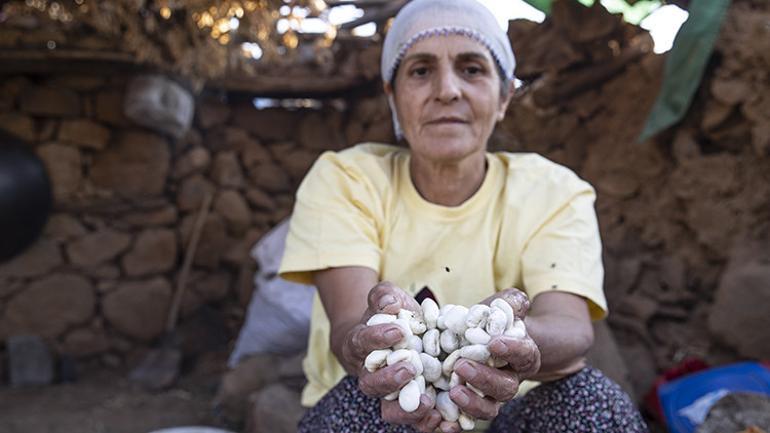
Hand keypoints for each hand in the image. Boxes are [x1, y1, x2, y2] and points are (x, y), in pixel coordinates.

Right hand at [342, 281, 443, 431]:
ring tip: (427, 403)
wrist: (393, 338)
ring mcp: (390, 394)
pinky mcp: (410, 405)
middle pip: (371, 384)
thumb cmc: (389, 316)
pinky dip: (428, 424)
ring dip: (407, 410)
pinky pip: (415, 422)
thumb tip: (390, 303)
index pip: (362, 343)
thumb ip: (384, 296)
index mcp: (360, 345)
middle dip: (389, 379)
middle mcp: (370, 374)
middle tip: (409, 369)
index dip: (377, 338)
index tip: (398, 331)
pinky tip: (445, 420)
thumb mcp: (386, 298)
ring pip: (389, 410)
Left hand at [446, 289, 540, 425]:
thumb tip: (516, 302)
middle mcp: (510, 381)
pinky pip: (465, 420)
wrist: (481, 342)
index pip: (523, 354)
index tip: (494, 343)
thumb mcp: (502, 307)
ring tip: (453, 390)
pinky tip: (441, 421)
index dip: (512, 350)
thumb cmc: (493, 322)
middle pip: (505, 387)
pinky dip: (455, 423)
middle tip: (462, 366)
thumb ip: (510, 303)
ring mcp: (491, 397)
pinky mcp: (469, 407)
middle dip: (484, 378)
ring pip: (488, 409)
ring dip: (472, 403)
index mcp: (523, 356)